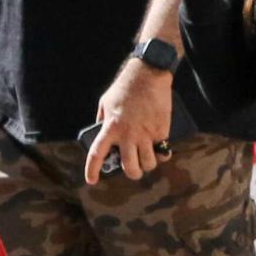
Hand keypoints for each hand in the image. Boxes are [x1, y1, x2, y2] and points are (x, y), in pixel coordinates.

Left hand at [83, 62, 173, 183]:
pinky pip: (163, 151)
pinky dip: (162, 154)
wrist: (149, 74)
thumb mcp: (105, 103)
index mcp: (110, 127)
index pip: (97, 154)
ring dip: (147, 165)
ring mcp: (147, 134)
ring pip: (148, 164)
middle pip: (130, 167)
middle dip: (132, 173)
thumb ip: (103, 121)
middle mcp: (128, 134)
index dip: (92, 170)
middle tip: (132, 169)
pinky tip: (160, 150)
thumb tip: (103, 135)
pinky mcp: (162, 130)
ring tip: (146, 159)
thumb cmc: (124, 88)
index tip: (91, 180)